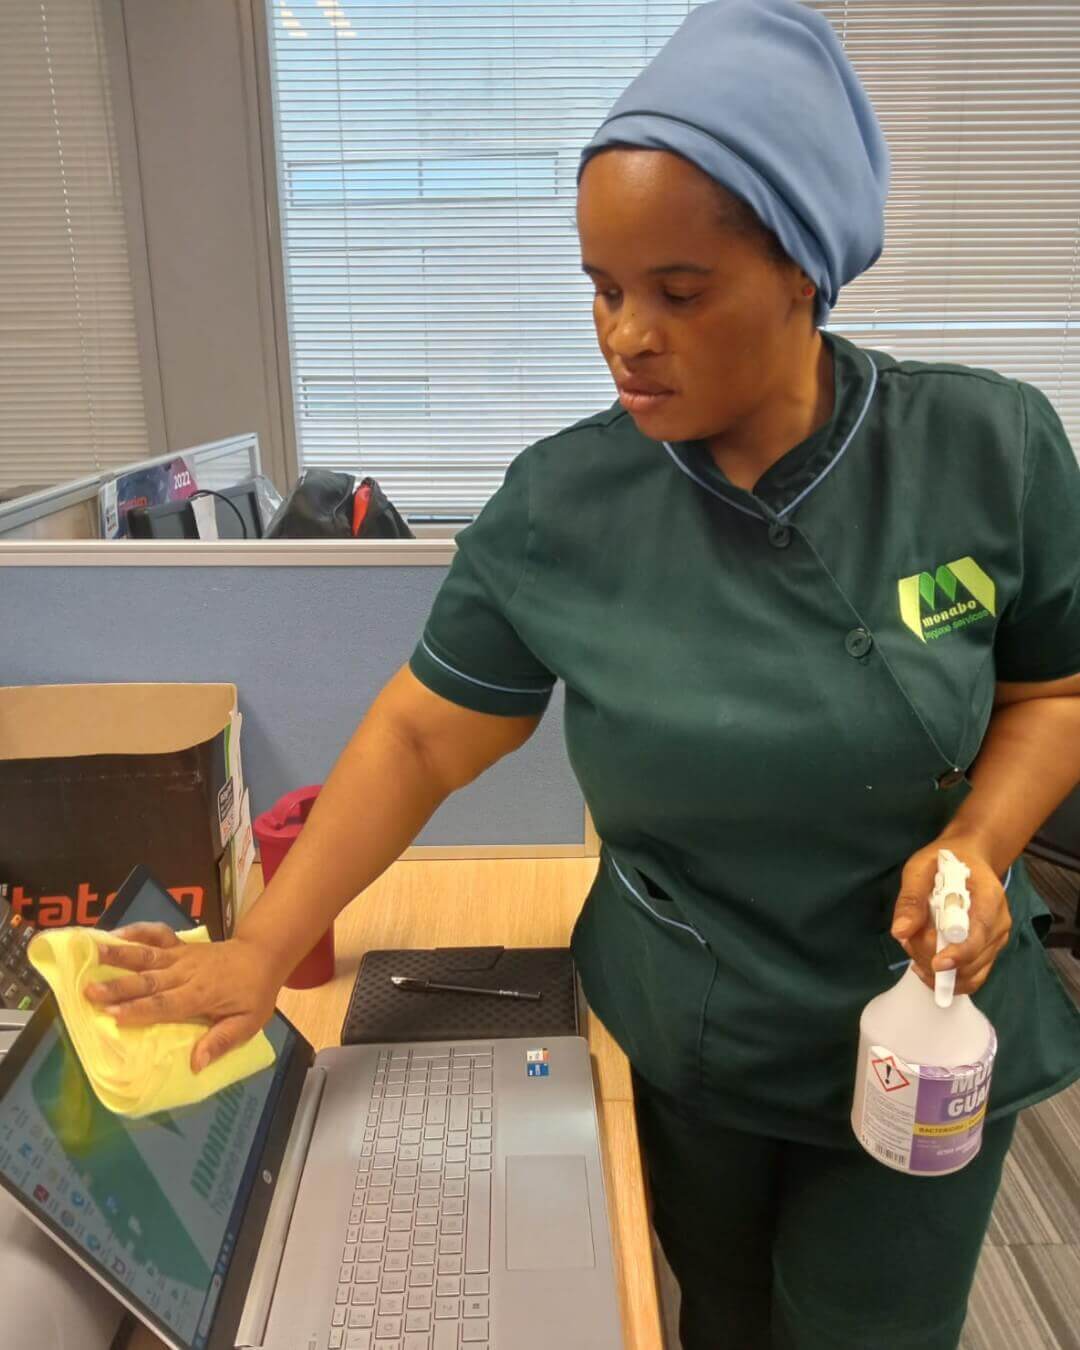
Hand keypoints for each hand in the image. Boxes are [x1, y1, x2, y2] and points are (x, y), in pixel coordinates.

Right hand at [83, 924, 284, 1072]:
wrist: (263, 955)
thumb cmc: (254, 993)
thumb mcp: (248, 1022)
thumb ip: (221, 1041)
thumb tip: (196, 1064)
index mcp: (201, 995)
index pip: (165, 1005)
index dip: (139, 1010)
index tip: (112, 1014)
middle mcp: (187, 973)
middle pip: (149, 981)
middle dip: (118, 986)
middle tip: (89, 990)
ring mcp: (182, 956)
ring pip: (148, 954)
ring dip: (120, 954)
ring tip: (93, 952)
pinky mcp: (181, 945)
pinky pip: (159, 935)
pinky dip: (139, 931)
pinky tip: (116, 931)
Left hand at [890, 837, 1012, 994]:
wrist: (967, 860)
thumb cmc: (944, 862)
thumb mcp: (920, 870)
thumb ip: (911, 899)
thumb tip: (901, 932)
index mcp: (989, 897)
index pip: (980, 933)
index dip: (959, 953)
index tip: (936, 963)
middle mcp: (999, 923)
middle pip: (972, 959)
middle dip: (935, 958)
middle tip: (909, 941)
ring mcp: (996, 940)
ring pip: (970, 974)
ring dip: (937, 970)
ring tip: (913, 946)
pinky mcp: (988, 952)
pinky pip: (970, 976)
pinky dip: (946, 977)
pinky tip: (923, 963)